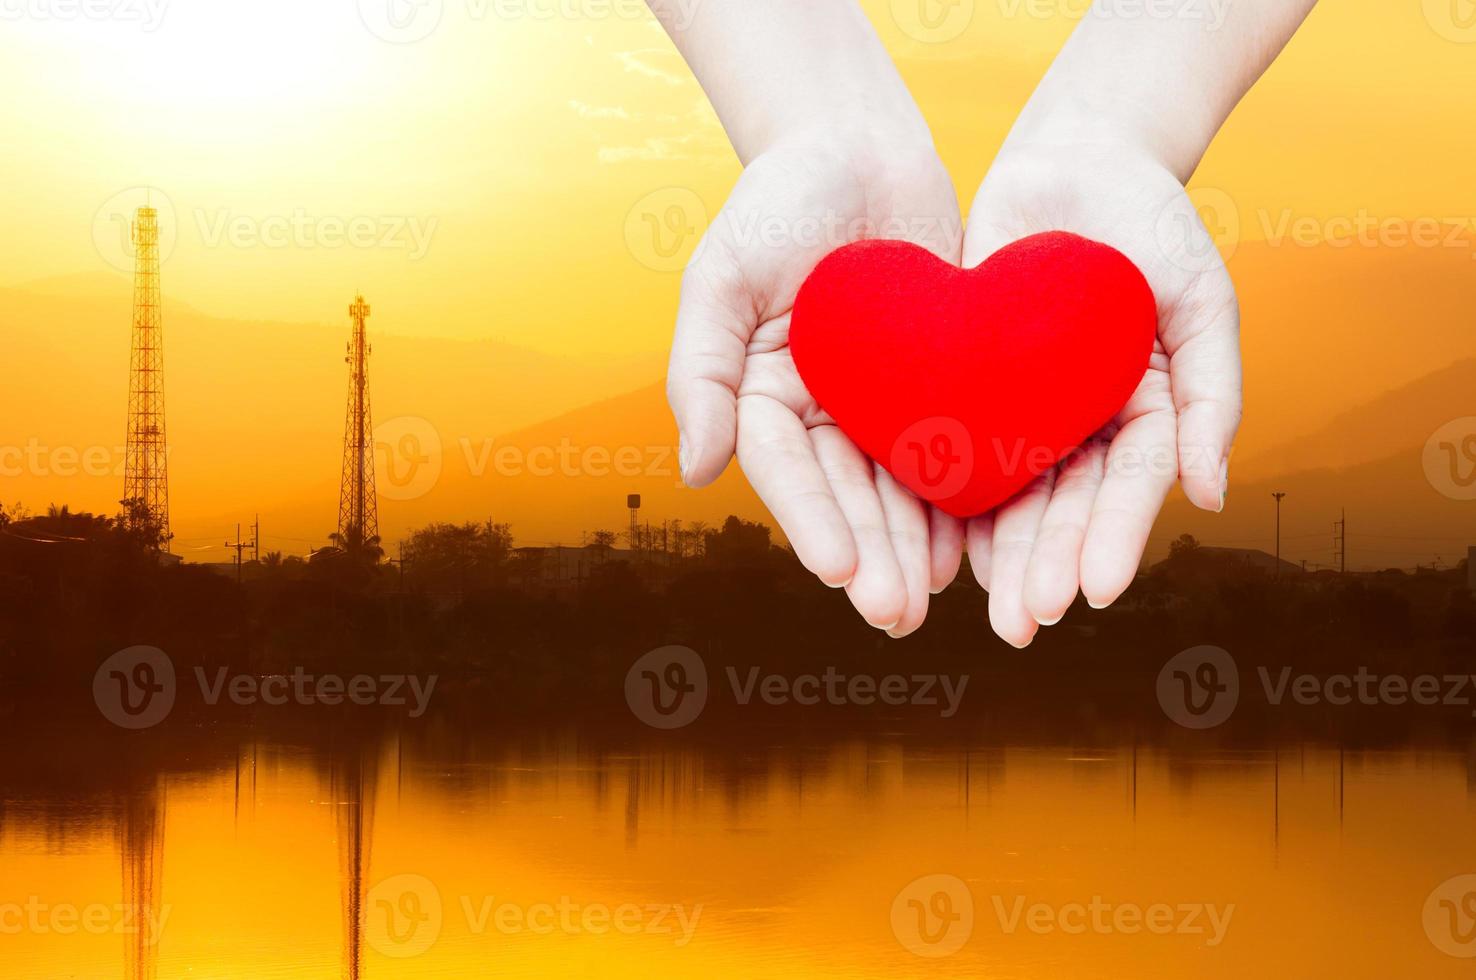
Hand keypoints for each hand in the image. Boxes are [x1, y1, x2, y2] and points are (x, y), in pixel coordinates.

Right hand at [670, 128, 966, 635]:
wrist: (859, 146)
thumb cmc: (779, 200)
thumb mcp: (722, 273)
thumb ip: (701, 370)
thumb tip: (695, 472)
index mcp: (762, 394)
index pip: (785, 470)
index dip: (810, 522)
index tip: (835, 572)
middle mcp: (819, 411)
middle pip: (845, 495)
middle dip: (869, 556)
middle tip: (893, 614)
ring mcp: (877, 403)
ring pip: (897, 487)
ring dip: (913, 547)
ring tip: (934, 601)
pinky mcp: (934, 386)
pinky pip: (947, 450)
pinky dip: (959, 500)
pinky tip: (975, 547)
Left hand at [960, 139, 1240, 646]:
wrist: (1076, 162)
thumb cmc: (1154, 227)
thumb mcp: (1203, 301)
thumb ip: (1213, 396)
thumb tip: (1210, 496)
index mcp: (1145, 417)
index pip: (1128, 489)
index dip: (1111, 539)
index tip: (1094, 591)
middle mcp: (1084, 428)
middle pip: (1064, 508)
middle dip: (1045, 566)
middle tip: (1022, 624)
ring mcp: (1026, 412)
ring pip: (1010, 493)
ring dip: (998, 554)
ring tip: (984, 608)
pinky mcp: (970, 387)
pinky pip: (956, 447)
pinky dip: (948, 497)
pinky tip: (936, 546)